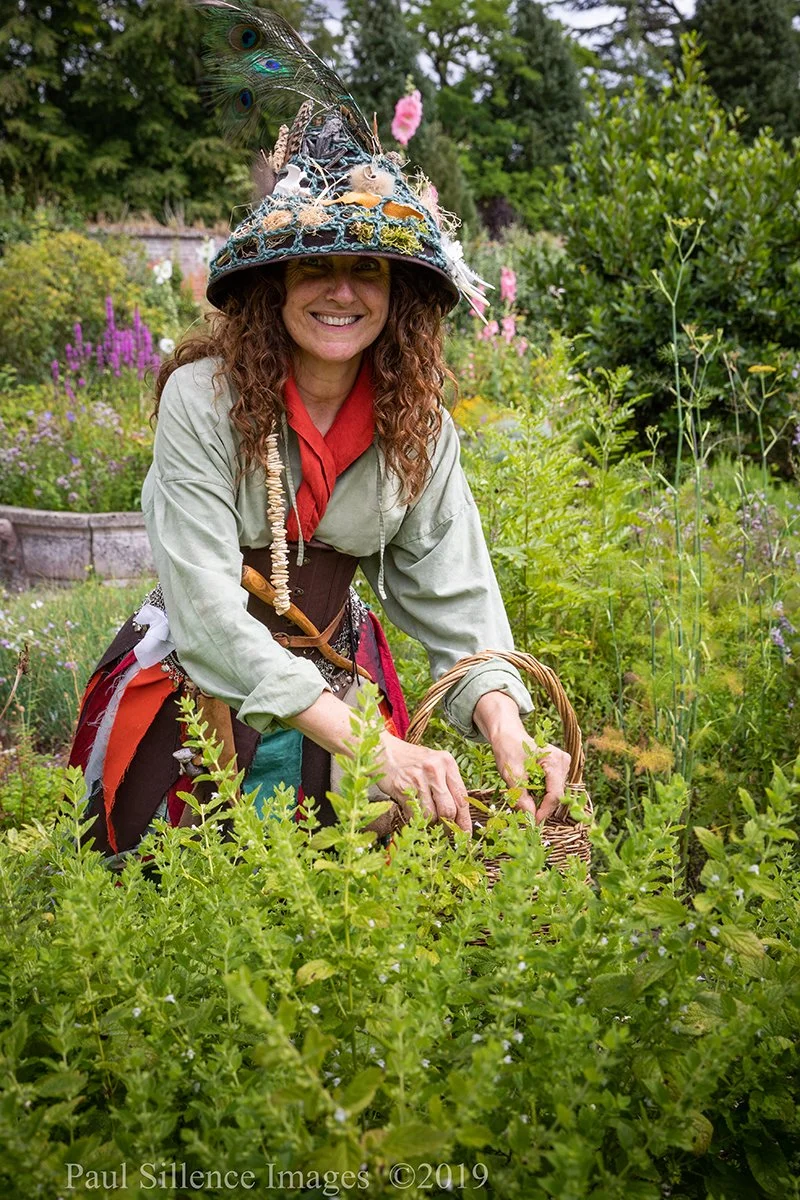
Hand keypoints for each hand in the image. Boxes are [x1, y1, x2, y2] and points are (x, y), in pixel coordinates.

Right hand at [287, 690, 471, 832]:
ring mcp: (418, 778)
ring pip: (430, 815)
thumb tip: (458, 816)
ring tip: (424, 819)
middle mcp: (435, 769)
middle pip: (448, 810)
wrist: (384, 750)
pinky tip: (411, 811)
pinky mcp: (402, 787)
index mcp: (447, 763)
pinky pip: (413, 813)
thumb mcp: (434, 765)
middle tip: (445, 833)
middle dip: (447, 826)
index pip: (462, 797)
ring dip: (428, 823)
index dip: (465, 819)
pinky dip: (413, 818)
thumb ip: (447, 785)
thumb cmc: (411, 760)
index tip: (466, 834)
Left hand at [473, 691, 570, 824]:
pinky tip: (529, 791)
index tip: (533, 822)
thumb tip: (530, 815)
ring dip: (540, 800)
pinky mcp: (559, 768)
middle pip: (556, 794)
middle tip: (525, 814)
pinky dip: (541, 792)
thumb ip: (521, 795)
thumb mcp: (511, 773)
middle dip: (541, 806)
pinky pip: (552, 786)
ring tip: (524, 800)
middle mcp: (564, 762)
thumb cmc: (508, 748)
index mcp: (555, 760)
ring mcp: (563, 764)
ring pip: (555, 792)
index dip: (545, 811)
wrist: (507, 734)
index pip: (555, 793)